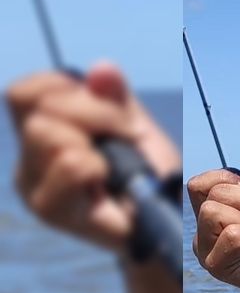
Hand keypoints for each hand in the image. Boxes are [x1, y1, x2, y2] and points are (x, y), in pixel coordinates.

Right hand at [8, 62, 179, 253]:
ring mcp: (31, 184)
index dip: (65, 87)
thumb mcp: (134, 127)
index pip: (24, 92)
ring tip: (116, 162)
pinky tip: (108, 182)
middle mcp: (27, 158)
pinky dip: (98, 164)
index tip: (110, 108)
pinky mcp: (47, 208)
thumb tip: (102, 69)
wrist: (163, 224)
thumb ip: (115, 98)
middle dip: (95, 112)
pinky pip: (69, 163)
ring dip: (97, 139)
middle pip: (37, 108)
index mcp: (40, 132)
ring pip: (46, 132)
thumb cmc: (147, 176)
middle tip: (130, 134)